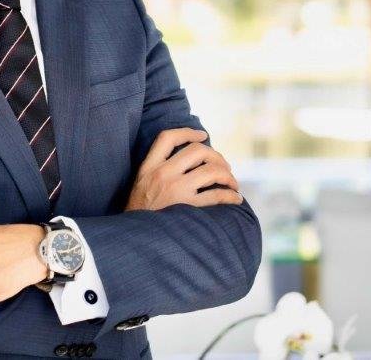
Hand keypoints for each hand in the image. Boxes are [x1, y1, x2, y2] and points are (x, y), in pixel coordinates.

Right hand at [125, 127, 242, 210]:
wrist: (134, 238)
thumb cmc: (140, 211)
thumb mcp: (140, 183)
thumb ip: (156, 169)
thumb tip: (188, 160)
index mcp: (149, 166)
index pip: (168, 138)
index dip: (188, 132)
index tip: (203, 135)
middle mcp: (163, 174)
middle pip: (197, 150)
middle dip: (216, 156)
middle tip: (223, 166)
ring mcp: (176, 190)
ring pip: (211, 171)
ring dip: (228, 176)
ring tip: (232, 183)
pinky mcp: (187, 207)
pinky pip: (217, 195)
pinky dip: (231, 195)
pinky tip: (236, 199)